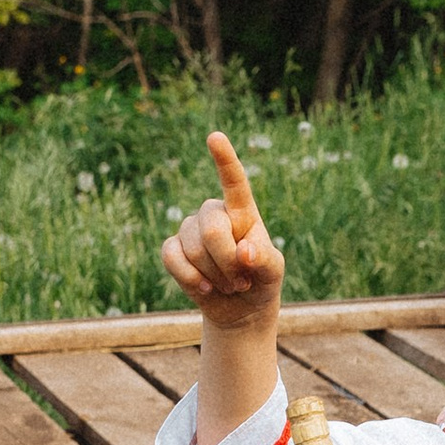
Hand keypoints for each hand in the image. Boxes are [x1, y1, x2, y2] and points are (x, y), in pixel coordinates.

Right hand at [162, 132, 284, 324]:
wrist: (240, 307)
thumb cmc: (261, 281)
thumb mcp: (272, 272)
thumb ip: (264, 259)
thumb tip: (244, 251)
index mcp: (242, 211)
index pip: (234, 182)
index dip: (224, 160)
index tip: (215, 137)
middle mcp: (214, 214)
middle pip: (212, 230)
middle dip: (228, 262)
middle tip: (241, 280)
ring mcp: (190, 229)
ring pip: (193, 248)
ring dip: (215, 275)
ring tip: (229, 284)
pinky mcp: (173, 248)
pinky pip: (172, 258)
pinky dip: (190, 278)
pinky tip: (205, 287)